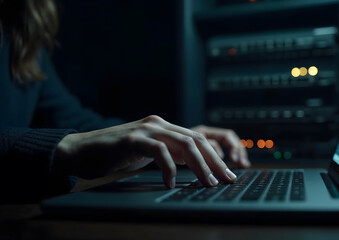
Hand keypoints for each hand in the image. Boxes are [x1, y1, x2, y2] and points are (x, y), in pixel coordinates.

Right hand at [54, 115, 244, 188]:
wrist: (82, 151)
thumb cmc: (116, 155)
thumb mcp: (149, 153)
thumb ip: (170, 153)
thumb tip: (197, 165)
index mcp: (164, 127)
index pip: (198, 139)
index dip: (215, 157)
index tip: (227, 174)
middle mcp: (158, 124)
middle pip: (196, 140)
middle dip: (214, 162)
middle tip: (224, 180)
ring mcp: (146, 129)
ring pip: (183, 144)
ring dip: (199, 166)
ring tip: (207, 183)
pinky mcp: (132, 139)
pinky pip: (159, 152)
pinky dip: (169, 169)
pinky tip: (170, 183)